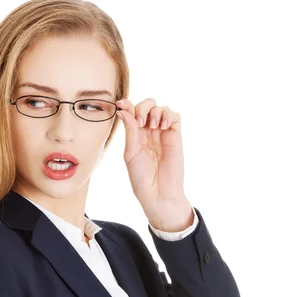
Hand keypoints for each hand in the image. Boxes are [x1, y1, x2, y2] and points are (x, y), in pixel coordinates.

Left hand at [116, 97, 187, 224]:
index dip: (127, 105)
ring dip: (155, 112)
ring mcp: (163, 134)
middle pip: (147, 105)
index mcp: (136, 136)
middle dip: (142, 107)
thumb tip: (123, 110)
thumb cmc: (142, 178)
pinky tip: (162, 127)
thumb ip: (130, 131)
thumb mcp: (130, 153)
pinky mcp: (176, 136)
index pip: (132, 113)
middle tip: (141, 121)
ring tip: (152, 126)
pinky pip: (175, 116)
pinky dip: (168, 115)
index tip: (120, 103)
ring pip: (161, 108)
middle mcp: (149, 132)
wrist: (158, 193)